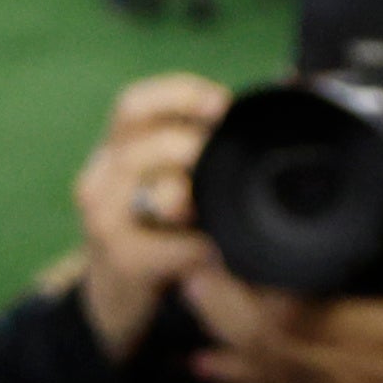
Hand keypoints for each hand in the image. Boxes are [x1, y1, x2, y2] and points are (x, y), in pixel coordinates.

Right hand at [68, 73, 240, 351]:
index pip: (134, 105)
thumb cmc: (155, 229)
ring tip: (211, 204)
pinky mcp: (123, 262)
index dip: (179, 96)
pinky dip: (201, 246)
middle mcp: (100, 179)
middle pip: (141, 144)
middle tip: (218, 158)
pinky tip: (216, 249)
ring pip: (156, 192)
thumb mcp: (165, 177)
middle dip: (189, 147)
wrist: (115, 297)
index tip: (222, 104)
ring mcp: (105, 223)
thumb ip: (199, 142)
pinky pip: (172, 247)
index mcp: (113, 151)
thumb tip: (282, 86)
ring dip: (191, 192)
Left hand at [187, 192, 382, 382]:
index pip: (293, 309)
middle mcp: (339, 365)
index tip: (233, 243)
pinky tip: (202, 359)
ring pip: (257, 361)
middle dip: (220, 299)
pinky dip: (233, 373)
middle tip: (194, 258)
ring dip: (218, 329)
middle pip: (259, 333)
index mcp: (373, 335)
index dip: (254, 282)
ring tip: (189, 291)